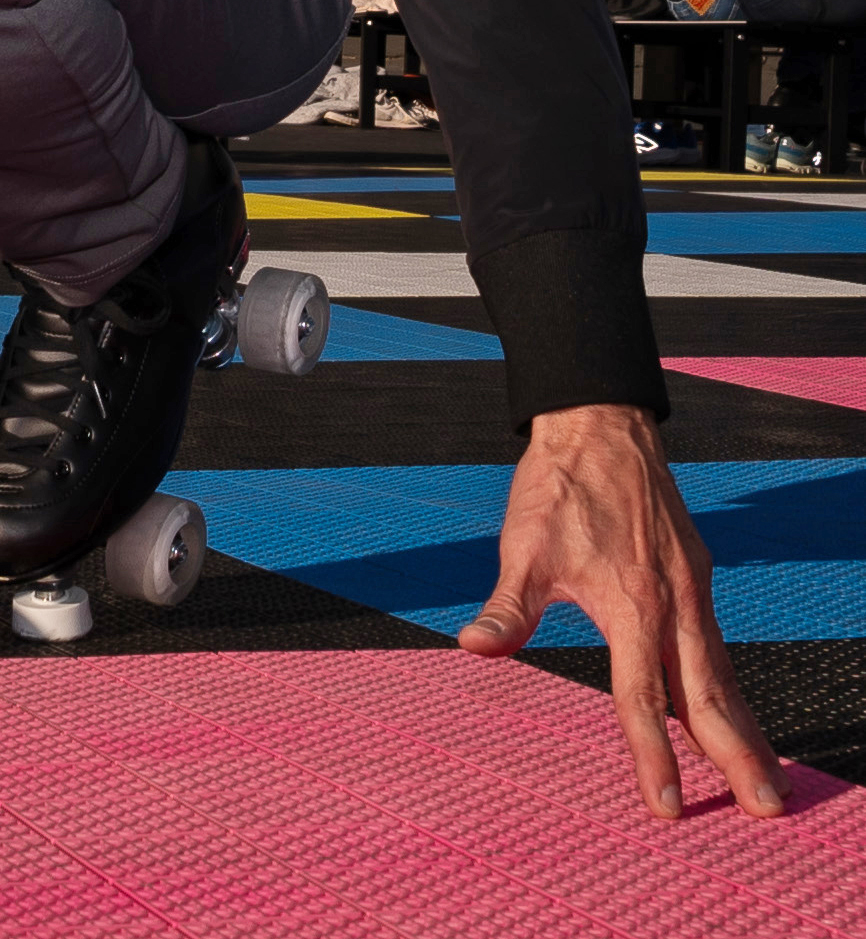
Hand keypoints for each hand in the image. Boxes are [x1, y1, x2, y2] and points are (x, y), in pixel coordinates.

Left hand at [460, 403, 781, 820]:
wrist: (600, 425)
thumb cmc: (558, 488)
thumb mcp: (523, 548)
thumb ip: (507, 607)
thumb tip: (471, 647)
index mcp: (631, 604)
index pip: (642, 697)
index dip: (652, 755)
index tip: (666, 806)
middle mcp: (673, 603)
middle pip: (708, 696)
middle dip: (735, 757)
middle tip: (763, 811)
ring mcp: (692, 589)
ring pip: (722, 673)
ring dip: (744, 727)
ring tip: (767, 778)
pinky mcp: (697, 575)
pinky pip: (718, 644)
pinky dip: (731, 685)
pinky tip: (734, 709)